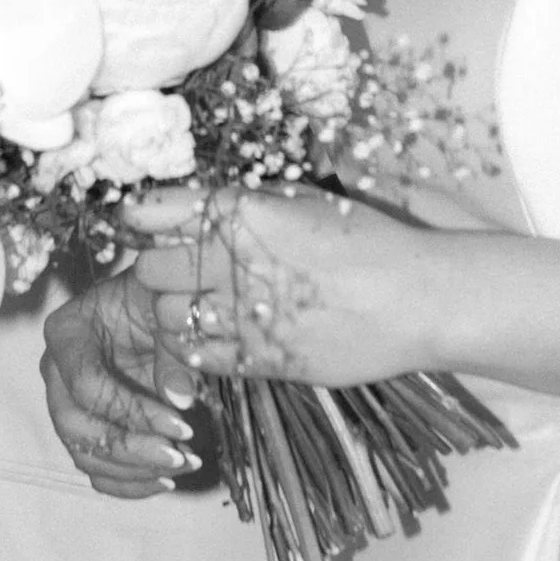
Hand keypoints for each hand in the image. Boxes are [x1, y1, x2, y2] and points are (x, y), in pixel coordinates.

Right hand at [41, 271, 199, 494]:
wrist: (151, 304)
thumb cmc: (155, 299)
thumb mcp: (168, 312)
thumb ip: (174, 353)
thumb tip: (181, 398)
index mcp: (66, 332)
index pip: (86, 384)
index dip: (132, 411)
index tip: (183, 425)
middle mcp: (54, 372)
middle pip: (75, 427)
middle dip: (130, 448)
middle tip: (179, 455)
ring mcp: (64, 404)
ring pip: (83, 454)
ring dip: (133, 470)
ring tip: (182, 465)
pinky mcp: (82, 429)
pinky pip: (94, 469)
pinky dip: (127, 484)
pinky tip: (164, 481)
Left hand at [121, 183, 442, 389]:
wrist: (417, 300)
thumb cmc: (368, 241)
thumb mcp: (305, 201)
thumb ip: (248, 205)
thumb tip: (200, 207)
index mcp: (243, 214)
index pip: (152, 212)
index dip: (142, 217)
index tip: (145, 220)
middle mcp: (231, 264)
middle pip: (151, 270)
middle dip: (159, 267)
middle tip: (180, 268)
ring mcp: (241, 317)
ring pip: (164, 317)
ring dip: (174, 309)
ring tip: (202, 304)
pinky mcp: (255, 359)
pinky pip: (197, 354)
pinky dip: (197, 344)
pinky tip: (222, 332)